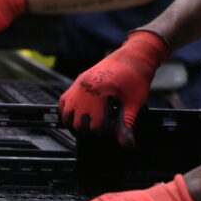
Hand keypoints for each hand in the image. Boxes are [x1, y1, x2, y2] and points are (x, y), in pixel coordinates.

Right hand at [58, 29, 169, 144]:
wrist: (134, 55)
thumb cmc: (136, 76)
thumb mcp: (134, 102)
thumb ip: (127, 124)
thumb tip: (127, 145)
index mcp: (100, 93)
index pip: (96, 126)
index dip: (107, 132)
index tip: (115, 130)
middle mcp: (85, 88)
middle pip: (78, 123)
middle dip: (91, 130)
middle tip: (104, 128)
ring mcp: (79, 84)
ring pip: (67, 114)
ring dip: (77, 123)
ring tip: (92, 124)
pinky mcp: (78, 81)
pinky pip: (64, 101)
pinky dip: (68, 111)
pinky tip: (80, 115)